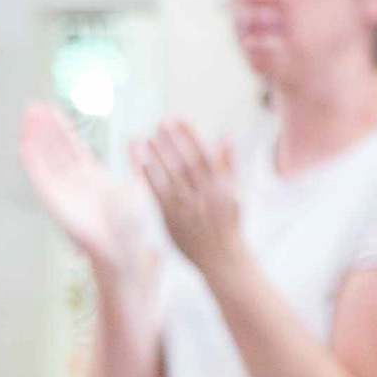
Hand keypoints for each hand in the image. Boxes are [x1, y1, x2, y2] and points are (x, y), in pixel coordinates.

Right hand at [17, 101, 135, 268]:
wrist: (124, 246)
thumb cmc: (133, 226)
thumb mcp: (140, 185)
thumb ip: (136, 163)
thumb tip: (137, 141)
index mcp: (91, 179)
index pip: (71, 147)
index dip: (61, 128)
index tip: (52, 111)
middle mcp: (73, 182)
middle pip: (54, 148)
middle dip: (45, 127)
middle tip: (35, 106)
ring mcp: (61, 189)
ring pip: (44, 156)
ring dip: (35, 135)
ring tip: (29, 113)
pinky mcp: (52, 198)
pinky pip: (38, 173)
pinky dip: (30, 155)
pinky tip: (25, 138)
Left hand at [135, 122, 241, 274]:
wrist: (221, 258)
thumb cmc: (228, 223)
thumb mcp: (234, 193)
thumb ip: (228, 165)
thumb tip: (224, 137)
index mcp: (221, 186)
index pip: (204, 154)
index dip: (190, 135)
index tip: (178, 118)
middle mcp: (204, 196)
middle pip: (186, 163)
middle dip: (173, 141)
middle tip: (160, 122)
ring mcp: (187, 209)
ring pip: (171, 177)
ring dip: (158, 156)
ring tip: (147, 137)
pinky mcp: (172, 220)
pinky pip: (159, 196)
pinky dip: (150, 178)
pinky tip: (142, 163)